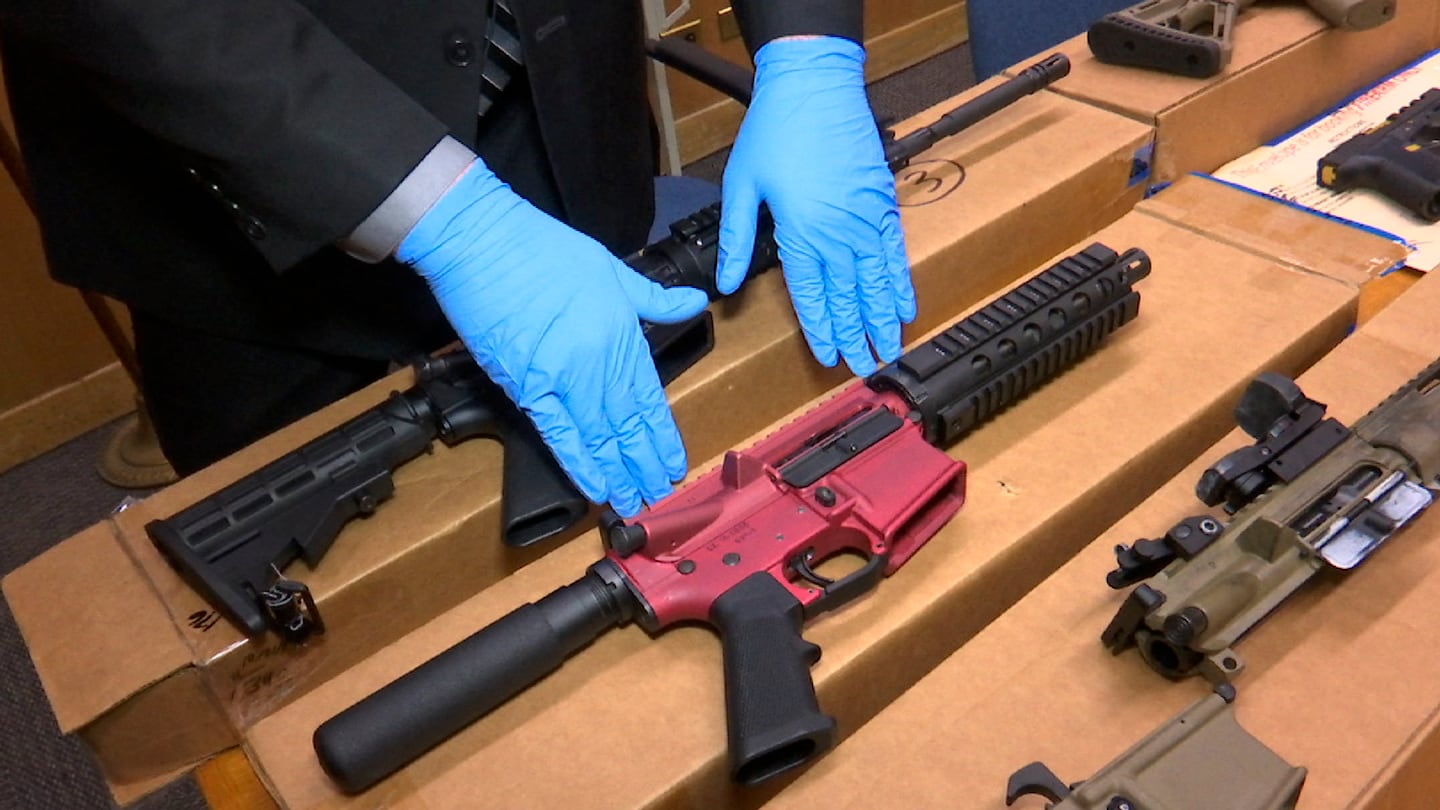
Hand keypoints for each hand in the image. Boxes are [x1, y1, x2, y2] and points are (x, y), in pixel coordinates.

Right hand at [398, 161, 709, 516]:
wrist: (484, 243)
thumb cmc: (542, 249)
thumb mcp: (612, 268)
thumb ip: (655, 297)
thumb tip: (694, 303)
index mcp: (623, 334)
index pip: (650, 398)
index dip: (662, 436)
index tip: (674, 464)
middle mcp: (599, 361)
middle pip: (627, 424)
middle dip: (644, 464)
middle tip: (658, 497)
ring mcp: (563, 377)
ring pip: (599, 436)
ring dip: (617, 473)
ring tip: (632, 502)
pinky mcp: (526, 385)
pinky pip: (558, 433)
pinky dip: (578, 463)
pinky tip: (594, 486)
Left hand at [717, 36, 915, 377]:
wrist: (816, 85)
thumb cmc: (774, 130)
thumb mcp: (741, 185)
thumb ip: (735, 238)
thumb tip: (724, 283)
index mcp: (800, 232)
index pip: (812, 295)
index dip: (821, 330)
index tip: (828, 358)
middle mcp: (838, 232)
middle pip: (849, 296)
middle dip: (857, 335)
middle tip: (865, 368)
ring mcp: (866, 219)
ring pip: (877, 281)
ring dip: (883, 318)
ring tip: (890, 349)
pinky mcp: (883, 203)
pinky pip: (895, 253)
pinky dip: (901, 282)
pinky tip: (906, 306)